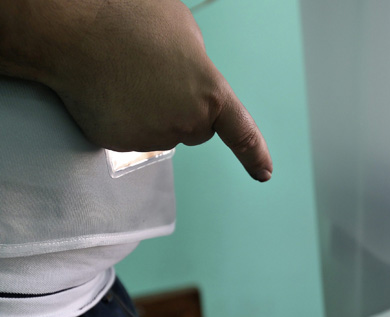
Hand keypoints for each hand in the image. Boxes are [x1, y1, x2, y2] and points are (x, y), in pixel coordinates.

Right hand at [0, 0, 270, 180]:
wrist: (74, 30)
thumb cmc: (131, 19)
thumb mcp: (184, 31)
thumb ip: (199, 64)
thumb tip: (192, 79)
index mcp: (211, 95)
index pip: (241, 133)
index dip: (254, 155)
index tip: (265, 174)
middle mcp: (188, 123)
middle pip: (194, 128)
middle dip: (182, 110)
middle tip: (154, 75)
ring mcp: (153, 136)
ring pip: (160, 131)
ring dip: (150, 112)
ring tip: (127, 76)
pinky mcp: (120, 144)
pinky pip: (129, 134)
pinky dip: (122, 118)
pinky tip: (109, 90)